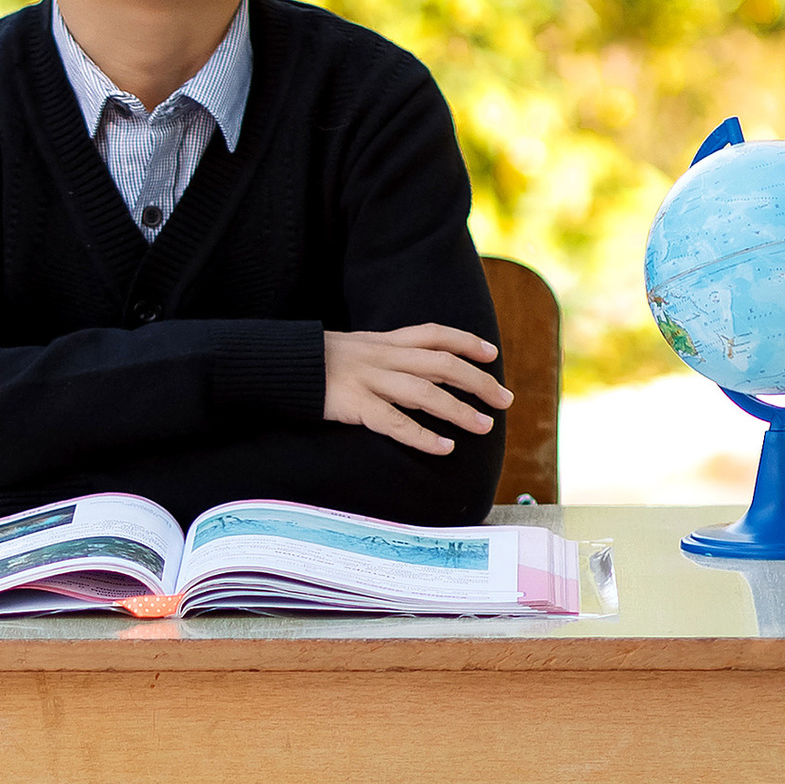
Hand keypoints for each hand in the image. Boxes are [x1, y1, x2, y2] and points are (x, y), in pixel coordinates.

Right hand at [322, 323, 509, 456]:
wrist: (279, 367)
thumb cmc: (316, 363)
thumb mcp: (355, 349)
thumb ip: (385, 357)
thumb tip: (416, 371)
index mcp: (384, 341)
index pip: (435, 334)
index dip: (466, 341)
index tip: (492, 354)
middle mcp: (383, 357)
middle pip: (442, 364)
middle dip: (478, 381)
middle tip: (505, 399)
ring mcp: (370, 380)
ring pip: (426, 393)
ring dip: (460, 410)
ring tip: (485, 426)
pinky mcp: (356, 405)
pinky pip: (396, 423)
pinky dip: (423, 436)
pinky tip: (444, 448)